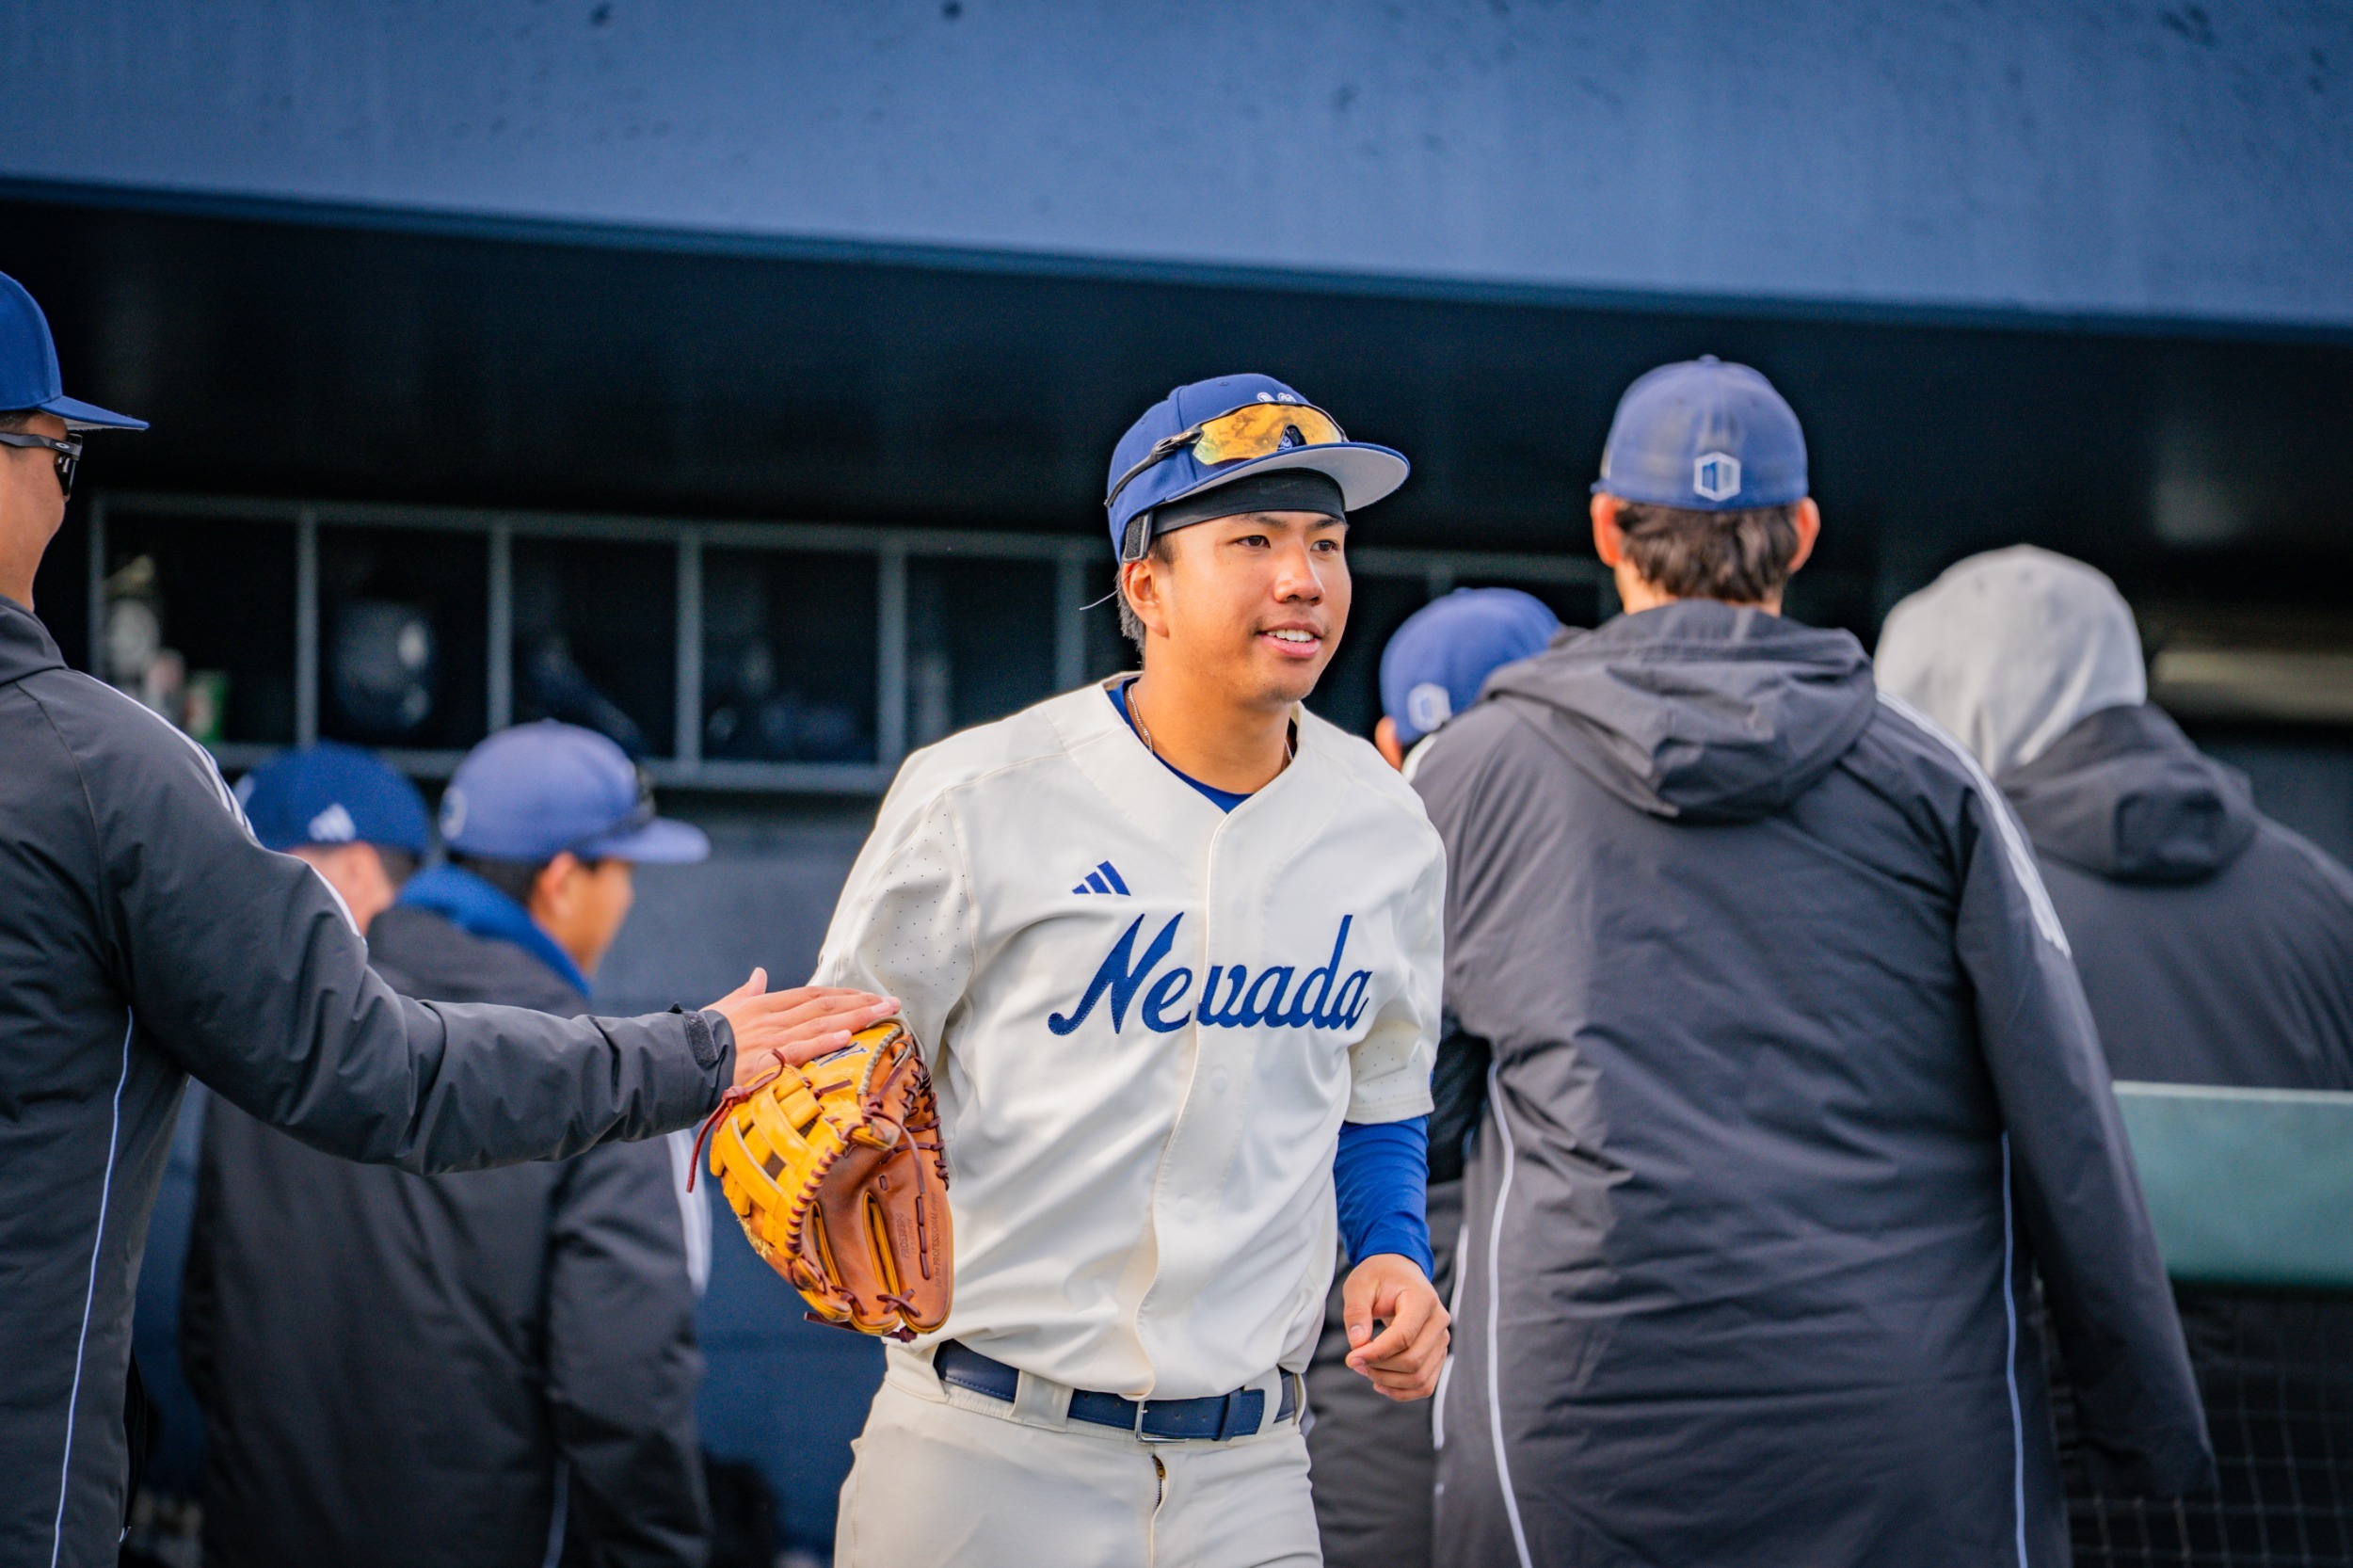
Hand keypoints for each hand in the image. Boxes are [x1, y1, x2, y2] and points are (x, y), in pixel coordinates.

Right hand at [702, 970, 900, 1086]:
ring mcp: (769, 1038)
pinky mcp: (764, 1061)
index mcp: (763, 1005)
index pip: (811, 995)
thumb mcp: (723, 1008)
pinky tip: (847, 1033)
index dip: (843, 994)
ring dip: (856, 1016)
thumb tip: (759, 974)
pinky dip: (823, 1040)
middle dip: (861, 1002)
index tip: (869, 995)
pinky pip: (799, 1048)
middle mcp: (771, 1017)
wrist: (676, 1059)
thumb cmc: (697, 1038)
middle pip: (824, 1005)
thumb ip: (746, 992)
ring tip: (885, 1013)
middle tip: (893, 1003)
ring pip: (820, 1022)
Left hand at [1342, 1253, 1449, 1400]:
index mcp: (1423, 1299)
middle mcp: (1439, 1321)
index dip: (1376, 1353)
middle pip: (1413, 1361)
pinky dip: (1402, 1391)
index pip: (1404, 1337)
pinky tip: (1380, 1384)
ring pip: (1420, 1378)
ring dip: (1389, 1382)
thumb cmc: (1379, 1277)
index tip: (1351, 1358)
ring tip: (1365, 1370)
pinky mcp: (1437, 1354)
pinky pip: (1425, 1384)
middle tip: (1353, 1361)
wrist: (1399, 1273)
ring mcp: (1442, 1339)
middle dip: (1379, 1368)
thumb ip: (1356, 1312)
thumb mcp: (1359, 1286)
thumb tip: (1358, 1344)